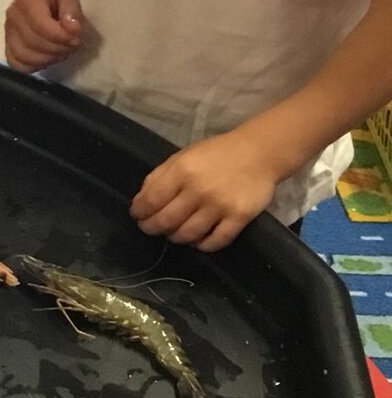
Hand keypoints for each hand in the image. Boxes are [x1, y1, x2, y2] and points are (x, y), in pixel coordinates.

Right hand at [4, 0, 82, 72]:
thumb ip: (72, 11)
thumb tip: (72, 30)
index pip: (40, 25)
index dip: (60, 37)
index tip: (76, 38)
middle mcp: (12, 15)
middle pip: (32, 43)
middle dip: (58, 48)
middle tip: (73, 44)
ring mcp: (8, 31)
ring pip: (24, 56)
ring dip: (48, 58)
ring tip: (62, 50)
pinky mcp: (8, 45)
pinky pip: (17, 64)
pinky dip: (35, 65)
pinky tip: (48, 56)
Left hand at [130, 128, 278, 251]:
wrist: (259, 152)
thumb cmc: (216, 154)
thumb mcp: (181, 157)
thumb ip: (158, 178)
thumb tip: (139, 203)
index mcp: (181, 171)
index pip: (149, 201)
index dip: (139, 213)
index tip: (138, 216)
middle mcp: (199, 190)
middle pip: (166, 222)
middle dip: (152, 228)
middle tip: (152, 228)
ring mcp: (220, 205)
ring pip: (188, 235)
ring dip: (176, 237)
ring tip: (176, 232)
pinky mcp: (240, 217)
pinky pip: (216, 242)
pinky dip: (202, 245)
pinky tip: (198, 240)